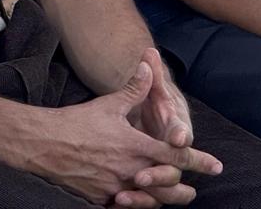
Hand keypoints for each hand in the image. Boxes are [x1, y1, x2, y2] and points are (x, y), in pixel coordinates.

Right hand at [27, 61, 220, 206]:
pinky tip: (135, 201)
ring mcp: (116, 188)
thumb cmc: (77, 122)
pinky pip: (124, 207)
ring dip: (161, 200)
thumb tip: (149, 66)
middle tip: (193, 191)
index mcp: (136, 146)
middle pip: (168, 188)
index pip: (176, 155)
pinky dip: (133, 205)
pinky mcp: (101, 199)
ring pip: (149, 202)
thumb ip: (134, 89)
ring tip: (167, 198)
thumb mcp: (109, 104)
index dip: (199, 161)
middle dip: (184, 191)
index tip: (216, 166)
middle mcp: (130, 171)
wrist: (45, 144)